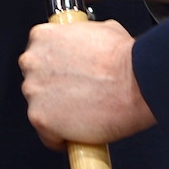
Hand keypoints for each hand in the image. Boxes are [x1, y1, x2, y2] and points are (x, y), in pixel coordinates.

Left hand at [21, 17, 155, 149]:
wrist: (136, 82)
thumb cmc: (124, 59)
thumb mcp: (102, 30)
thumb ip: (81, 37)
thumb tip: (86, 45)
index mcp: (43, 37)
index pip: (39, 55)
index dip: (56, 67)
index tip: (68, 76)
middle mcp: (31, 62)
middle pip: (35, 81)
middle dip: (53, 90)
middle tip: (78, 95)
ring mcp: (33, 91)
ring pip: (39, 108)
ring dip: (57, 113)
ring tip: (83, 115)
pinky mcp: (39, 118)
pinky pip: (47, 135)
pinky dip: (61, 138)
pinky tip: (80, 133)